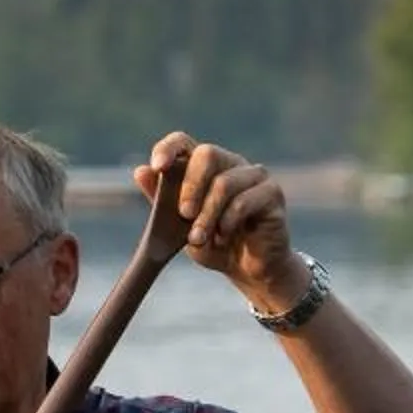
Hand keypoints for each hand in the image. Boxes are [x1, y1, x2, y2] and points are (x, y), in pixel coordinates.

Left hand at [136, 132, 310, 313]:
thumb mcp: (179, 227)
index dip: (169, 149)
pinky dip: (227, 222)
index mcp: (204, 166)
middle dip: (190, 186)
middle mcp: (231, 163)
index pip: (184, 142)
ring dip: (207, 215)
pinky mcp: (272, 193)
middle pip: (208, 154)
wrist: (248, 270)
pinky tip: (223, 237)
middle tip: (184, 215)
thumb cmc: (213, 243)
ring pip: (224, 184)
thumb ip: (161, 202)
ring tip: (199, 239)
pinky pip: (244, 201)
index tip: (158, 167)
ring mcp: (254, 175)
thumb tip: (140, 171)